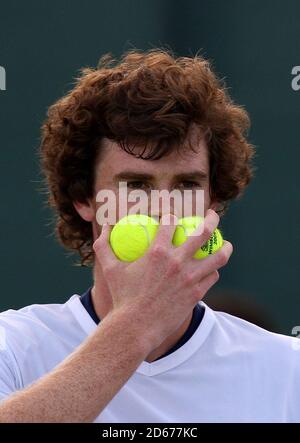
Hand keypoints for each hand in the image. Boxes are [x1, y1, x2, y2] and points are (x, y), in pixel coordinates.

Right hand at [93, 209, 232, 350]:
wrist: (136, 328)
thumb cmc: (122, 297)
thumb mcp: (110, 269)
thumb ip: (104, 245)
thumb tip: (104, 226)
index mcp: (158, 251)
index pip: (171, 222)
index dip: (172, 216)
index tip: (174, 217)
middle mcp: (177, 261)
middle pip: (203, 232)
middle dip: (212, 219)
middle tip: (212, 215)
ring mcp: (190, 278)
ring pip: (218, 257)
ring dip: (225, 247)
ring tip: (226, 243)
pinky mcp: (197, 293)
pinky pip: (213, 276)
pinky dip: (213, 270)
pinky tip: (212, 268)